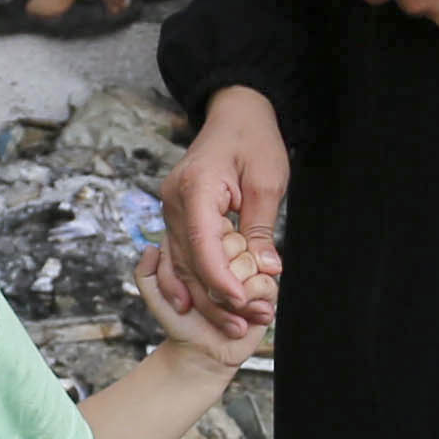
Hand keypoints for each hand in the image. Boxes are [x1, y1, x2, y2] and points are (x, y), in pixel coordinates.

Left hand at [134, 233, 275, 362]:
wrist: (201, 353)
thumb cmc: (180, 322)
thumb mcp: (155, 295)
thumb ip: (145, 271)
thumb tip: (151, 248)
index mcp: (202, 252)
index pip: (208, 234)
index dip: (197, 261)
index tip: (187, 285)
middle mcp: (227, 257)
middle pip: (232, 244)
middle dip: (216, 278)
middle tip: (209, 299)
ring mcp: (248, 272)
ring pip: (249, 261)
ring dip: (233, 292)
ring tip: (225, 308)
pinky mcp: (265, 291)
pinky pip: (265, 283)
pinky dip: (251, 302)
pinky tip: (241, 313)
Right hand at [154, 86, 286, 340]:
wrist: (234, 114)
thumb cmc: (253, 140)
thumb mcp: (268, 180)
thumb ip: (261, 226)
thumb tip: (265, 269)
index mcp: (195, 188)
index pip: (202, 244)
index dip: (219, 279)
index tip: (241, 303)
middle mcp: (173, 202)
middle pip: (188, 262)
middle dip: (216, 298)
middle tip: (246, 325)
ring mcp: (170, 210)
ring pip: (179, 264)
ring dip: (203, 298)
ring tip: (231, 325)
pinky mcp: (175, 217)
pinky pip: (176, 256)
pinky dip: (185, 283)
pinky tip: (193, 308)